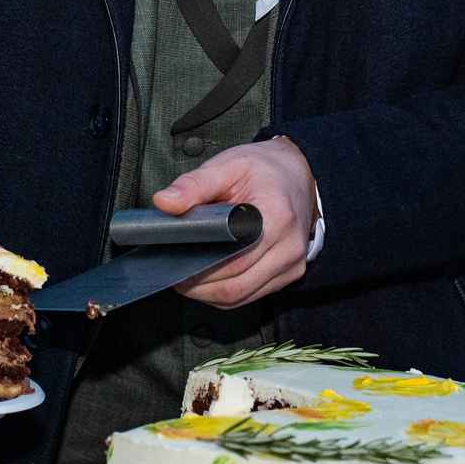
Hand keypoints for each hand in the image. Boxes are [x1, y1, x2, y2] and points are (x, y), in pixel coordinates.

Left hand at [156, 137, 315, 309]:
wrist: (299, 173)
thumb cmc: (263, 170)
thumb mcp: (227, 166)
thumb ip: (194, 185)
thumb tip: (164, 202)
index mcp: (276, 217)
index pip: (233, 260)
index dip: (200, 269)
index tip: (175, 263)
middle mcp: (289, 247)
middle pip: (236, 286)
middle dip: (199, 285)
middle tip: (174, 272)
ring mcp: (292, 264)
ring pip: (242, 296)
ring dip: (209, 293)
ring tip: (187, 275)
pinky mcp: (290, 274)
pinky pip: (251, 295)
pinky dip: (226, 292)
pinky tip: (209, 279)